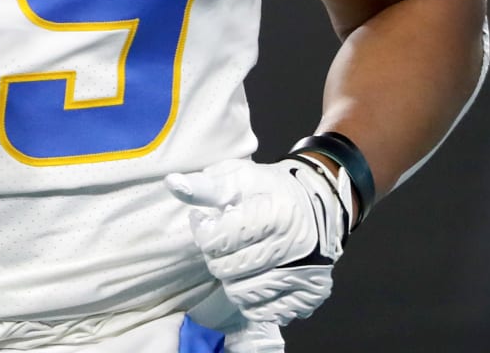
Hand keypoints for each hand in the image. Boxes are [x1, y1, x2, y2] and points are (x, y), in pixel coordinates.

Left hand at [167, 155, 353, 326]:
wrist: (316, 203)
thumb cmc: (269, 190)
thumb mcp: (238, 177)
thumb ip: (205, 186)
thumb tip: (173, 184)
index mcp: (275, 213)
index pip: (216, 240)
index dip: (203, 231)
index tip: (206, 221)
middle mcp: (293, 247)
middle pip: (227, 270)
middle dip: (216, 257)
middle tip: (224, 242)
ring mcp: (305, 274)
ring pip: (242, 295)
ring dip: (232, 279)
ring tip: (240, 258)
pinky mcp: (310, 294)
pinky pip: (265, 312)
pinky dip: (253, 299)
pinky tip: (256, 277)